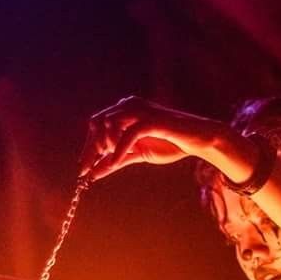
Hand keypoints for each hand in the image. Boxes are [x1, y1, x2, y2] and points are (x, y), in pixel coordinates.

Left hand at [80, 96, 228, 180]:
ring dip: (105, 146)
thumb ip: (115, 161)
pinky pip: (129, 133)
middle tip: (86, 169)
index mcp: (124, 110)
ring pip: (110, 124)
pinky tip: (114, 164)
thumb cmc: (169, 144)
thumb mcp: (136, 155)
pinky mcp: (152, 119)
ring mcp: (141, 110)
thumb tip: (93, 174)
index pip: (96, 124)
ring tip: (109, 163)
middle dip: (90, 148)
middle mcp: (129, 105)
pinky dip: (119, 149)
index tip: (82, 168)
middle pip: (98, 123)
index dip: (87, 146)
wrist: (197, 140)